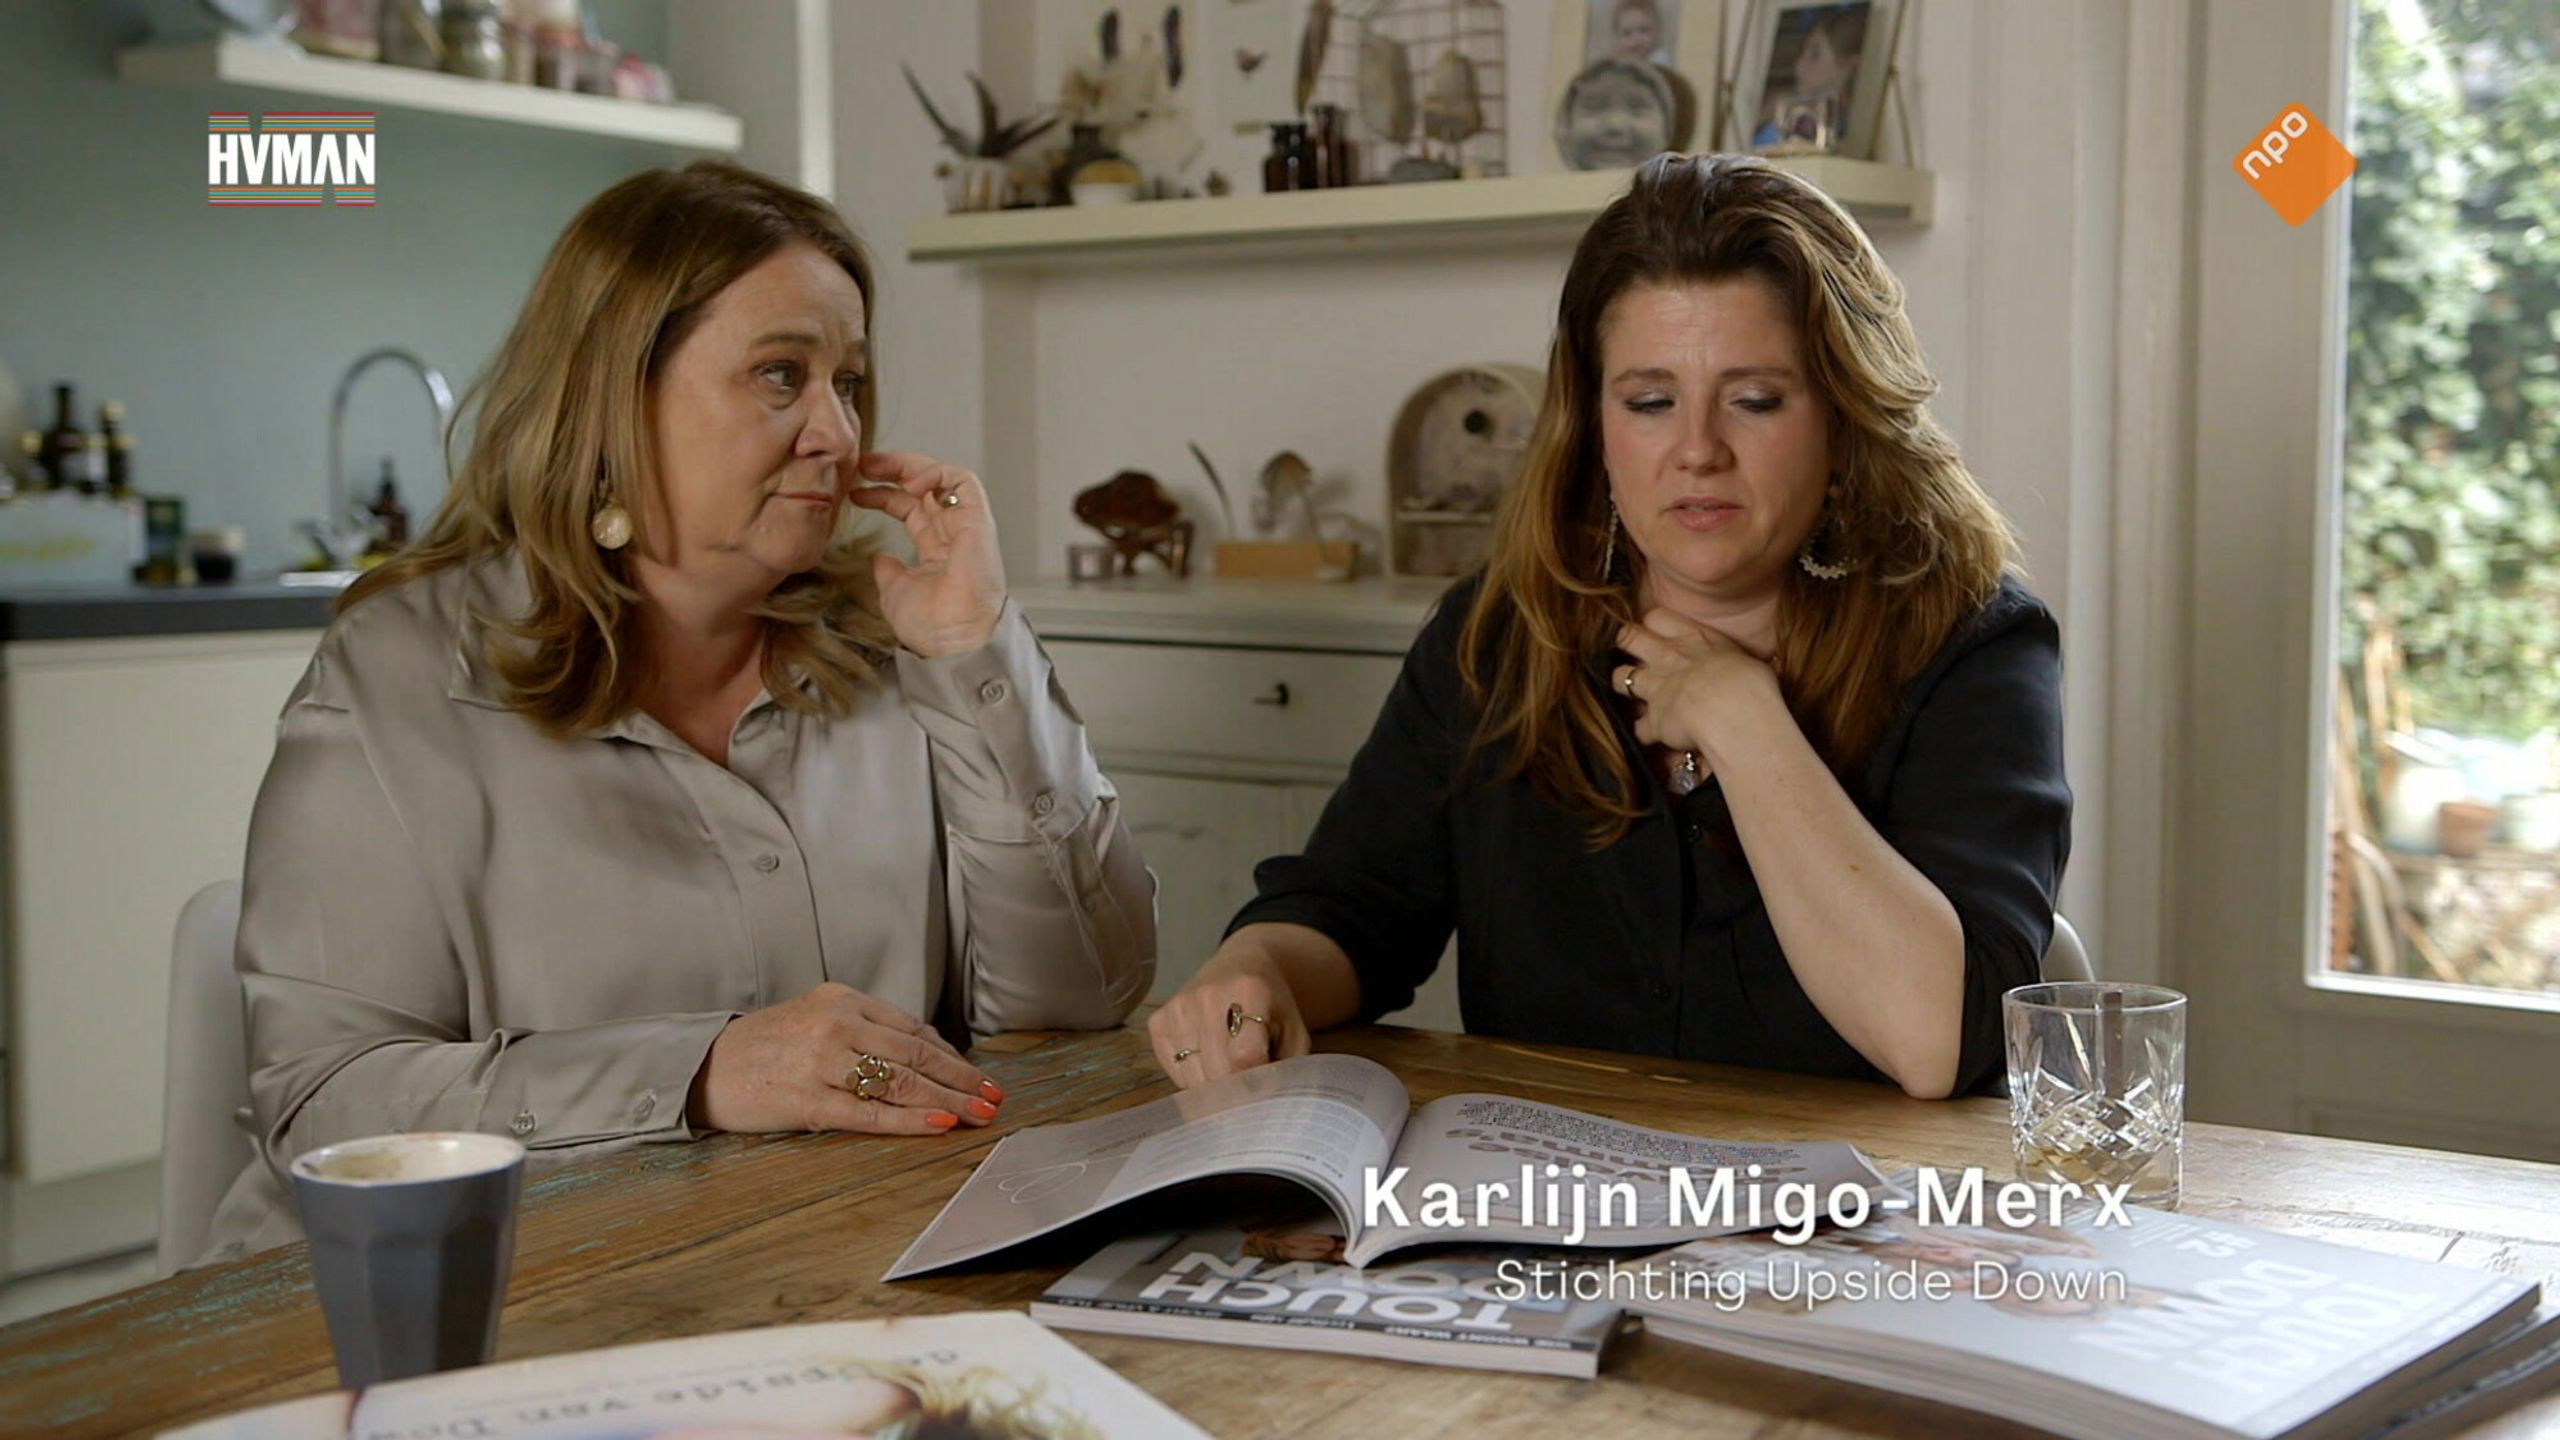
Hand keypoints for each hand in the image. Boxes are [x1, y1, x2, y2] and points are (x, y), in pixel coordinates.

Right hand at [688, 982, 1002, 1134]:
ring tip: (978, 1115)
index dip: (953, 1057)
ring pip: (901, 1081)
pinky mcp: (807, 1100)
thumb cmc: (765, 1047)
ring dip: (947, 1100)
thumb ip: (865, 1032)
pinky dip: (909, 1120)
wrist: (703, 1067)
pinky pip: (869, 1113)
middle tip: (994, 1098)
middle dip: (962, 1079)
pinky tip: (938, 1126)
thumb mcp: (815, 1020)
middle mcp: (836, 1024)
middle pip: (916, 1054)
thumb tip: (927, 1055)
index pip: (913, 1029)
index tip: (980, 1077)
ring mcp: (822, 1061)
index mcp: (842, 999)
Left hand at [847, 450, 1006, 657]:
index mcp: (936, 550)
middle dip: (893, 470)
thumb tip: (880, 557)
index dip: (883, 495)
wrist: (953, 638)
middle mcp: (953, 534)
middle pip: (924, 488)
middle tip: (863, 464)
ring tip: (878, 467)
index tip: (855, 491)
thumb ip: (889, 571)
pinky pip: (963, 482)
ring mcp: (966, 526)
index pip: (910, 509)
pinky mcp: (977, 521)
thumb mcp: (896, 591)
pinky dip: (937, 473)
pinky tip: (910, 482)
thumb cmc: (931, 625)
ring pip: (943, 478)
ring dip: (910, 466)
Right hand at [1148, 948, 1309, 1088]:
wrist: (1238, 967)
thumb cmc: (1271, 1006)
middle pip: (1217, 1072)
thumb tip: (1263, 1104)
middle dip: (1236, 1089)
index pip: (1245, 1056)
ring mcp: (1177, 1009)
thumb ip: (1287, 1067)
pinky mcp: (1157, 1023)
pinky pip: (1175, 1074)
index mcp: (1249, 991)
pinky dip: (1193, 1079)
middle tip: (1247, 1082)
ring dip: (1213, 1086)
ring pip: (1193, 1079)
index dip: (1255, 1081)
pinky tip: (1207, 1060)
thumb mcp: (1294, 1031)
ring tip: (1228, 1066)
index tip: (1263, 1088)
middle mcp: (1207, 996)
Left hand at [1610, 609, 1785, 767]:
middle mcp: (1667, 658)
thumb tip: (1739, 668)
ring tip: (1631, 691)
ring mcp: (1655, 688)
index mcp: (1693, 638)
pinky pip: (1638, 727)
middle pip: (1628, 637)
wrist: (1733, 712)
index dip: (1653, 624)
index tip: (1656, 632)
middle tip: (1629, 651)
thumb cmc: (1750, 683)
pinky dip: (1643, 732)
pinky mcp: (1653, 720)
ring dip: (1624, 684)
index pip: (1657, 617)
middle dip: (1625, 643)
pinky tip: (1651, 735)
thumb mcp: (1745, 660)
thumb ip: (1730, 661)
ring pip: (1621, 678)